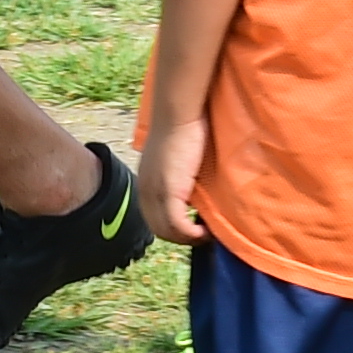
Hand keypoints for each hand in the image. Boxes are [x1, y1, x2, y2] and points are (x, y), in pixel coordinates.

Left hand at [142, 115, 209, 244]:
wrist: (178, 113)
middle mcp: (145, 190)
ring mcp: (154, 192)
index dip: (173, 229)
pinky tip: (206, 231)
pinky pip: (177, 225)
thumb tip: (194, 190)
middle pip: (158, 229)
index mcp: (145, 182)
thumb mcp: (176, 158)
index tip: (193, 229)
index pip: (153, 218)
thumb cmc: (183, 128)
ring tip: (207, 234)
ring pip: (166, 231)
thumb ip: (179, 175)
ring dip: (187, 238)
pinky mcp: (168, 192)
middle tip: (203, 236)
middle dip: (180, 238)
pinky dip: (192, 234)